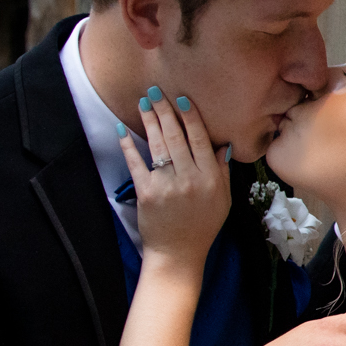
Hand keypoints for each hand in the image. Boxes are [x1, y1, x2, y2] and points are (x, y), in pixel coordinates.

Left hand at [118, 91, 230, 269]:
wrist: (178, 253)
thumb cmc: (202, 226)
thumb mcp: (222, 200)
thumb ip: (222, 172)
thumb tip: (221, 145)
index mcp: (211, 179)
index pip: (200, 140)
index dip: (191, 118)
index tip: (183, 100)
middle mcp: (190, 179)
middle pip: (177, 137)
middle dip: (166, 112)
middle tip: (157, 92)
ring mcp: (167, 185)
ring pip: (158, 146)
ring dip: (149, 121)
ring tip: (143, 103)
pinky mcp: (147, 192)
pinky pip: (136, 163)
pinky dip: (128, 146)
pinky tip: (122, 130)